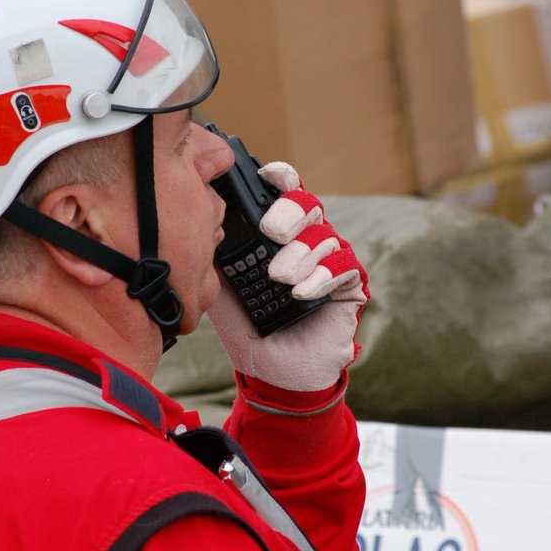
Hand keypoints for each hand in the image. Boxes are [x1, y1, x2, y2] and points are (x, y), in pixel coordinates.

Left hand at [207, 163, 368, 392]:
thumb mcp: (222, 289)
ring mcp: (330, 261)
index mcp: (278, 236)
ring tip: (280, 278)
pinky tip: (301, 290)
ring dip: (301, 253)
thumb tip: (199, 220)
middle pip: (308, 204)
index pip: (283, 194)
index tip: (265, 175)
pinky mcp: (350, 285)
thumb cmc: (249, 330)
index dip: (279, 179)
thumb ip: (216, 256)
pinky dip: (322, 275)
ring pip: (325, 234)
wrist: (275, 374)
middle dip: (290, 212)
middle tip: (272, 231)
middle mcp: (307, 241)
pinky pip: (344, 265)